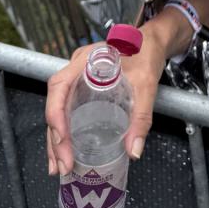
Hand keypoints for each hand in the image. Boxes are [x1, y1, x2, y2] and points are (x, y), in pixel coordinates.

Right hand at [46, 21, 167, 176]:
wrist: (153, 41)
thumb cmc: (147, 53)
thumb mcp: (146, 84)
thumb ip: (140, 117)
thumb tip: (133, 151)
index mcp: (86, 60)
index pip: (59, 87)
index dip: (56, 115)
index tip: (63, 142)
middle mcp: (76, 68)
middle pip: (56, 103)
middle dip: (55, 137)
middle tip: (62, 165)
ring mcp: (78, 78)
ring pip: (59, 108)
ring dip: (56, 138)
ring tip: (59, 166)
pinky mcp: (84, 87)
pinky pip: (68, 109)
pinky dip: (65, 130)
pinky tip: (67, 150)